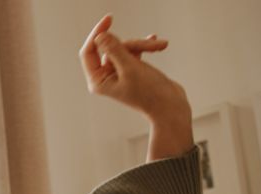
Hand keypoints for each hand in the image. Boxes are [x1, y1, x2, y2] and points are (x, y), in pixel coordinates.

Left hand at [79, 15, 193, 159]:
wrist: (171, 107)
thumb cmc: (151, 93)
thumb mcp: (131, 68)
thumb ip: (115, 50)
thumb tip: (99, 36)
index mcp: (98, 81)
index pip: (89, 52)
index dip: (97, 34)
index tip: (109, 19)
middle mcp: (105, 78)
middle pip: (111, 48)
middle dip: (132, 44)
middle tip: (152, 43)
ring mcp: (118, 74)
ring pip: (125, 49)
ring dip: (143, 46)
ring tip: (161, 46)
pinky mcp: (130, 71)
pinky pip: (133, 52)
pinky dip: (145, 48)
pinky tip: (157, 44)